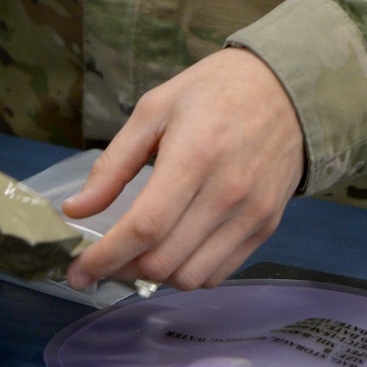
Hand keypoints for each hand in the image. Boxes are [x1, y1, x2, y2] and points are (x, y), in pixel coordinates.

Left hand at [63, 49, 304, 290]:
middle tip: (103, 259)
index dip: (104, 257)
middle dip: (121, 269)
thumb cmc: (216, 92)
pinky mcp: (266, 227)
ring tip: (137, 255)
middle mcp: (227, 193)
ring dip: (155, 276)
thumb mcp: (155, 110)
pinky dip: (187, 272)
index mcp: (195, 156)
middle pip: (163, 261)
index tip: (78, 271)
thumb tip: (77, 209)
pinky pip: (218, 272)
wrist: (289, 89)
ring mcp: (251, 215)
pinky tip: (173, 251)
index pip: (144, 227)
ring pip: (190, 277)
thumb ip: (113, 165)